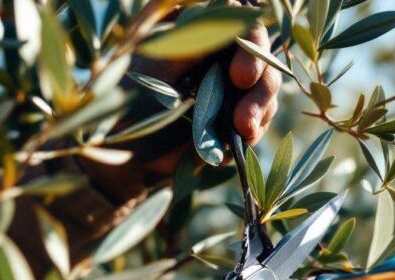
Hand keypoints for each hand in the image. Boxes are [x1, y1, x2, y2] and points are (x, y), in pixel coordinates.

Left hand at [78, 12, 280, 197]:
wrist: (127, 150)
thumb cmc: (131, 100)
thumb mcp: (156, 67)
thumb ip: (190, 42)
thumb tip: (228, 10)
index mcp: (204, 36)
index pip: (243, 25)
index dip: (253, 44)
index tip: (240, 75)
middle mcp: (223, 59)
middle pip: (263, 59)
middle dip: (262, 83)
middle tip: (245, 108)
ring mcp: (234, 90)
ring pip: (267, 90)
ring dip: (260, 110)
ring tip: (242, 130)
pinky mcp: (238, 121)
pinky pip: (260, 121)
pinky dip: (255, 130)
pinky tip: (240, 139)